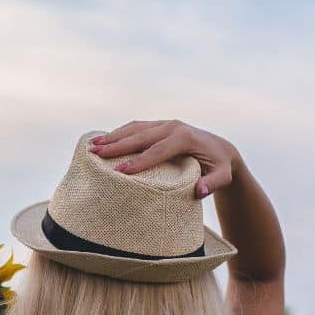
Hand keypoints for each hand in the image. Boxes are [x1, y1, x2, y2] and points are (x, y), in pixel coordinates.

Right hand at [88, 120, 239, 198]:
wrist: (222, 149)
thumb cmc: (220, 166)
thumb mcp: (223, 176)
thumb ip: (213, 183)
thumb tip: (200, 191)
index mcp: (185, 138)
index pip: (157, 151)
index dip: (138, 162)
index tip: (119, 171)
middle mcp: (173, 126)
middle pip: (140, 137)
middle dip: (117, 146)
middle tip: (96, 154)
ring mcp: (165, 123)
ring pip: (135, 128)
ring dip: (113, 136)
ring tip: (92, 145)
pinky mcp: (160, 125)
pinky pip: (137, 127)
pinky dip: (119, 132)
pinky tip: (104, 139)